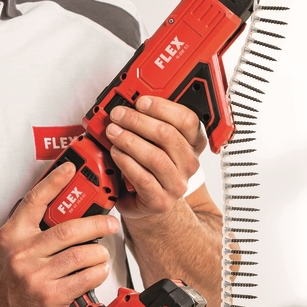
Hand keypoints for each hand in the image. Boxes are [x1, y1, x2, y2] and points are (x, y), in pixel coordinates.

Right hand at [0, 164, 119, 306]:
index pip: (35, 201)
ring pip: (82, 254)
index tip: (71, 169)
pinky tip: (97, 270)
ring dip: (100, 252)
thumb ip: (32, 230)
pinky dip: (98, 272)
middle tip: (110, 222)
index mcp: (13, 236)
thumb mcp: (10, 248)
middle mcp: (23, 253)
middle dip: (97, 223)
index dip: (54, 181)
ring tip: (102, 253)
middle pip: (69, 229)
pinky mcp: (50, 296)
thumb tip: (66, 209)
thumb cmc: (7, 282)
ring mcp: (36, 276)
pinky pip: (85, 278)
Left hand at [105, 95, 203, 218]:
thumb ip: (149, 124)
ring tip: (113, 133)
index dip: (163, 108)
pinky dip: (126, 162)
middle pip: (168, 136)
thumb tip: (128, 105)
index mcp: (193, 144)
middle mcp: (189, 164)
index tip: (141, 101)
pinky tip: (116, 153)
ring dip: (130, 140)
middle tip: (119, 115)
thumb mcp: (155, 143)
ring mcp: (177, 184)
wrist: (148, 204)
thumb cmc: (151, 169)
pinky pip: (143, 178)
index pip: (187, 120)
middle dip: (138, 121)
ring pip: (155, 157)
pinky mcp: (161, 200)